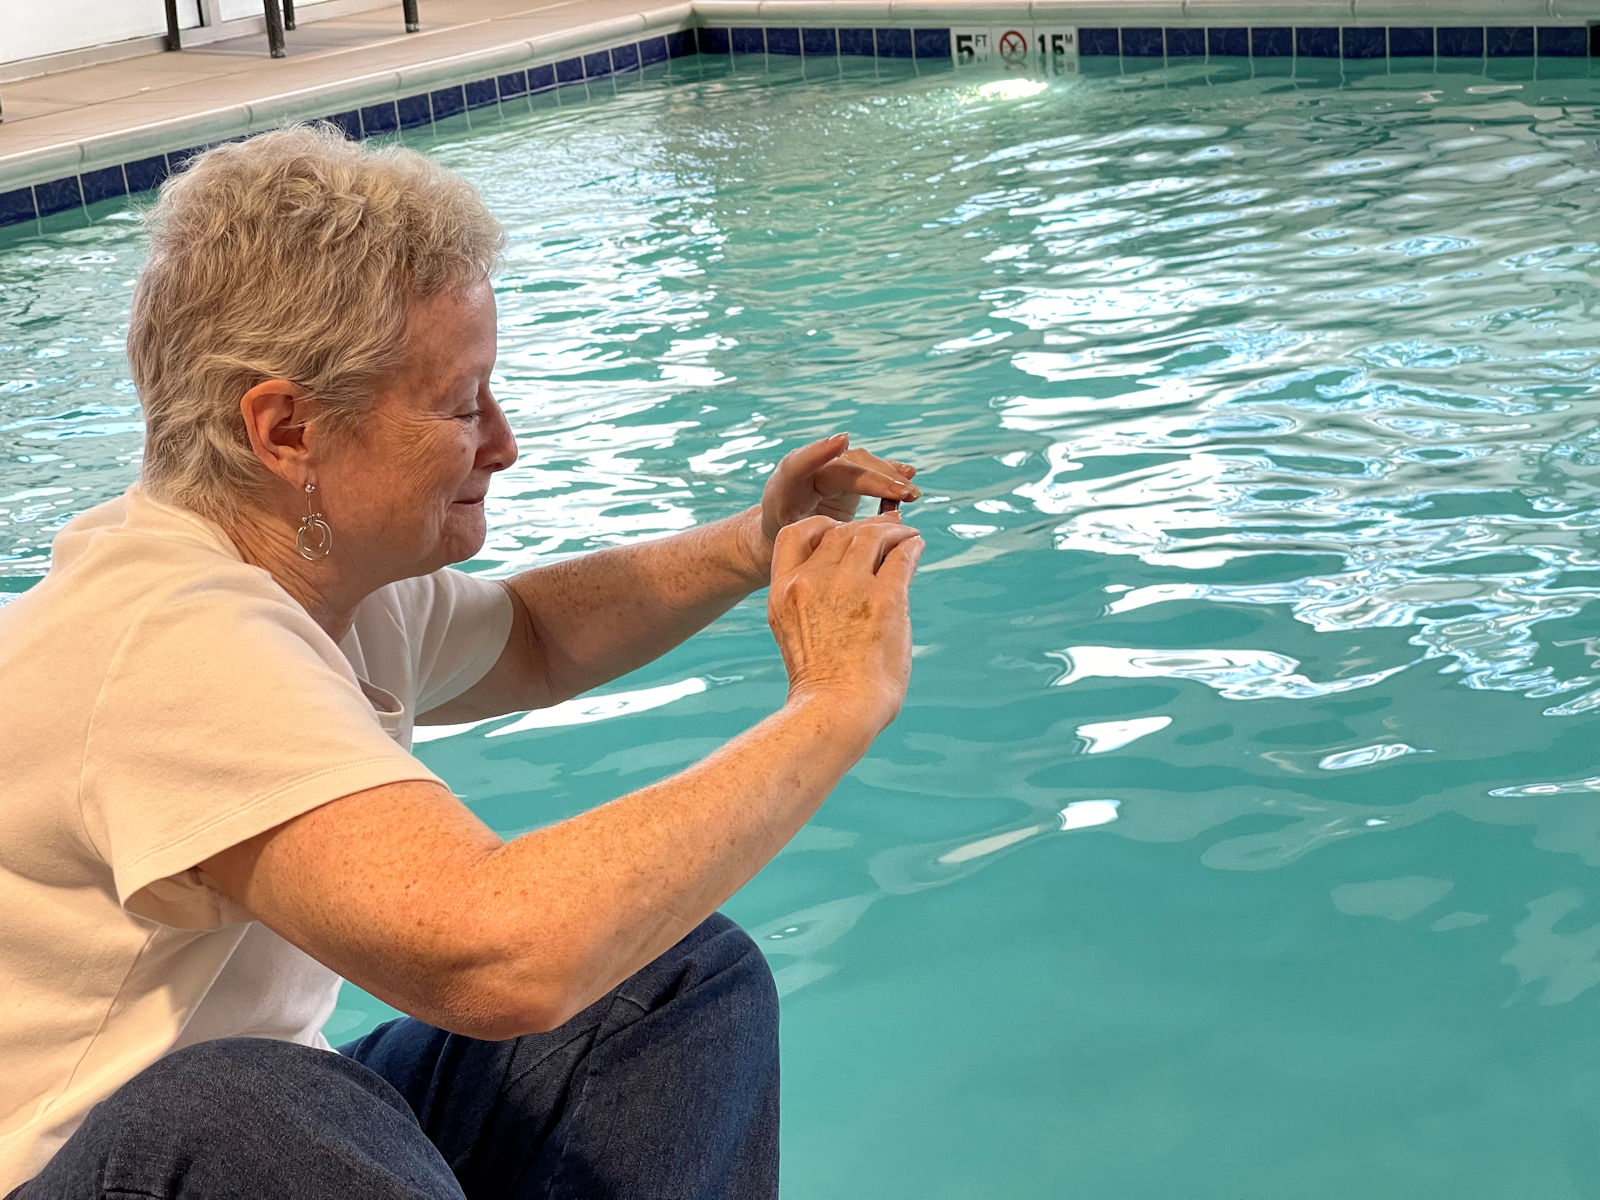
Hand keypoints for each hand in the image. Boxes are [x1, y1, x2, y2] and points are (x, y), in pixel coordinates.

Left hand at [748, 435, 919, 575]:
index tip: (842, 440)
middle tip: (903, 492)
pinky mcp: (846, 475)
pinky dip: (889, 473)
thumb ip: (817, 540)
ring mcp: (828, 469)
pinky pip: (870, 470)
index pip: (800, 465)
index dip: (819, 453)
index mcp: (786, 488)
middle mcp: (807, 471)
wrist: (779, 531)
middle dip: (875, 478)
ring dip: (889, 476)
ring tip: (911, 492)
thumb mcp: (791, 547)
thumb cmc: (783, 543)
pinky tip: (909, 473)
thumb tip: (852, 540)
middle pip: (844, 466)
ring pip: (861, 464)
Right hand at [767, 511, 924, 735]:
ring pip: (872, 536)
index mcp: (784, 591)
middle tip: (888, 530)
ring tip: (907, 536)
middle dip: (866, 528)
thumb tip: (849, 575)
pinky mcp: (884, 598)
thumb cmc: (822, 683)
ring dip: (894, 532)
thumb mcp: (796, 632)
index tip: (841, 532)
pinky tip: (917, 547)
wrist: (836, 711)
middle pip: (840, 532)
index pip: (796, 533)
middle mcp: (811, 581)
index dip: (822, 526)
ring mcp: (848, 586)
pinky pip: (902, 555)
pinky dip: (912, 545)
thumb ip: (812, 600)